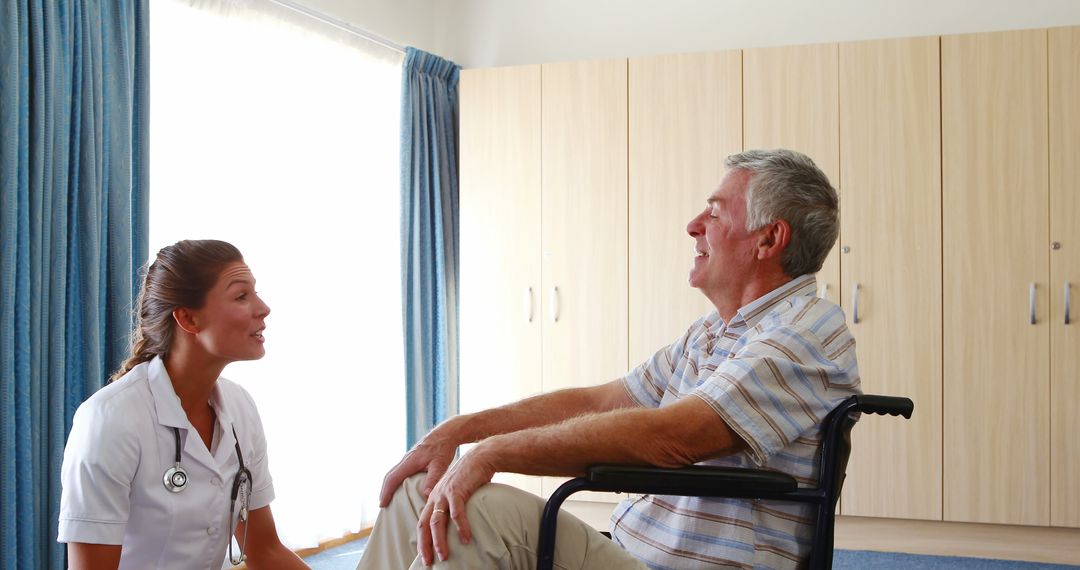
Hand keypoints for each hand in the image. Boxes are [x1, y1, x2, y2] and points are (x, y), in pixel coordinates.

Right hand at [379, 429, 457, 507]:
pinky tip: (400, 485)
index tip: (381, 504)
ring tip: (388, 497)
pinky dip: (395, 479)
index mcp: (409, 462)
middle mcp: (406, 460)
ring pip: (393, 472)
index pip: (392, 479)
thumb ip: (433, 479)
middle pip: (389, 476)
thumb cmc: (443, 448)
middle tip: (382, 504)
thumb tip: (425, 494)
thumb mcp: (440, 465)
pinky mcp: (412, 457)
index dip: (386, 492)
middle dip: (384, 490)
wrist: (446, 433)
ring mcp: (408, 458)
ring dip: (389, 484)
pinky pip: (399, 470)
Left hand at [416, 448, 495, 565]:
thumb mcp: (457, 492)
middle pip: (425, 524)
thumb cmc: (471, 477)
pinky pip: (457, 513)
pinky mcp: (457, 490)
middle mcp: (436, 496)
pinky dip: (461, 527)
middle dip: (425, 545)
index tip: (425, 555)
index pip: (423, 522)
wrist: (481, 457)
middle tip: (429, 562)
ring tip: (444, 555)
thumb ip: (453, 506)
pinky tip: (466, 538)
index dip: (422, 540)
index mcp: (434, 497)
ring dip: (440, 540)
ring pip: (438, 521)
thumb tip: (455, 524)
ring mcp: (445, 493)